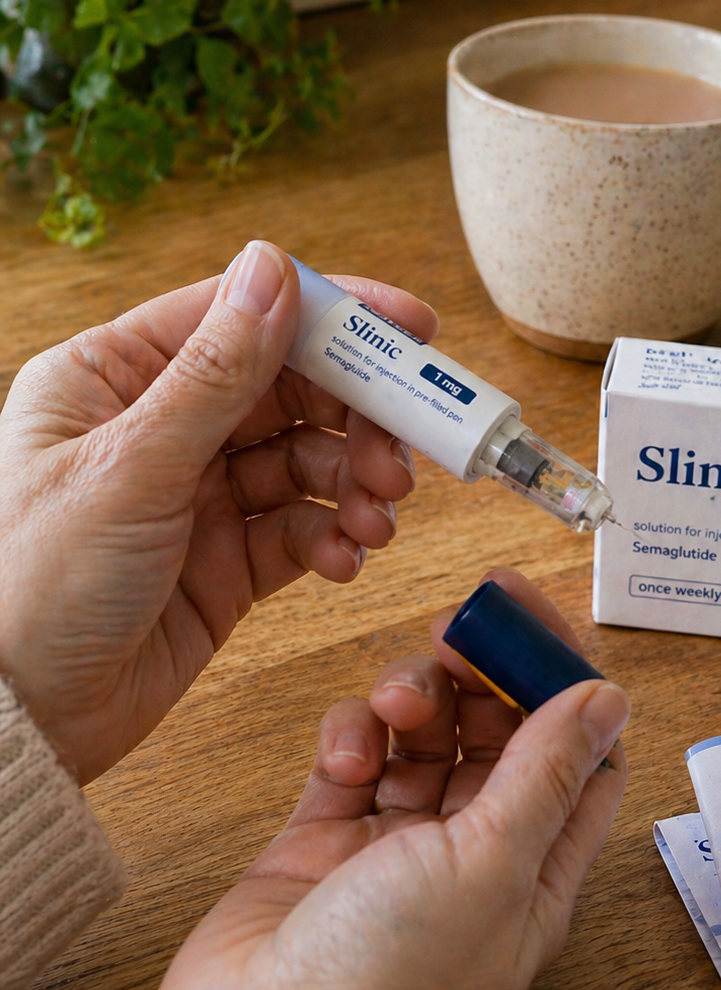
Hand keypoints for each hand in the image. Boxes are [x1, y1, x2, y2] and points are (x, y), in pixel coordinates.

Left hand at [0, 241, 436, 782]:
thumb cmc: (32, 582)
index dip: (333, 318)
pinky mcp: (226, 561)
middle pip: (290, 391)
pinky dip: (334, 540)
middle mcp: (162, 427)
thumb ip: (215, 375)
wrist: (19, 718)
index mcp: (116, 376)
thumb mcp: (131, 468)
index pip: (242, 317)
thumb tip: (274, 270)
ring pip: (307, 463)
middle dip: (357, 418)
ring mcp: (197, 496)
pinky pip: (301, 530)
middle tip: (404, 453)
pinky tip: (346, 560)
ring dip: (354, 486)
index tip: (413, 330)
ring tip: (376, 520)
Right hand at [144, 571, 629, 989]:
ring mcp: (396, 846)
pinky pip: (355, 757)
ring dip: (414, 699)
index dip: (565, 681)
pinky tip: (347, 751)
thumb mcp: (492, 862)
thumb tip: (609, 699)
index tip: (532, 617)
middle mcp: (473, 857)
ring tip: (395, 702)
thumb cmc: (390, 978)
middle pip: (497, 737)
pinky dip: (352, 735)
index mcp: (535, 873)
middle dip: (481, 678)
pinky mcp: (325, 838)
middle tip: (454, 631)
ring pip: (423, 737)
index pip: (576, 757)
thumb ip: (548, 772)